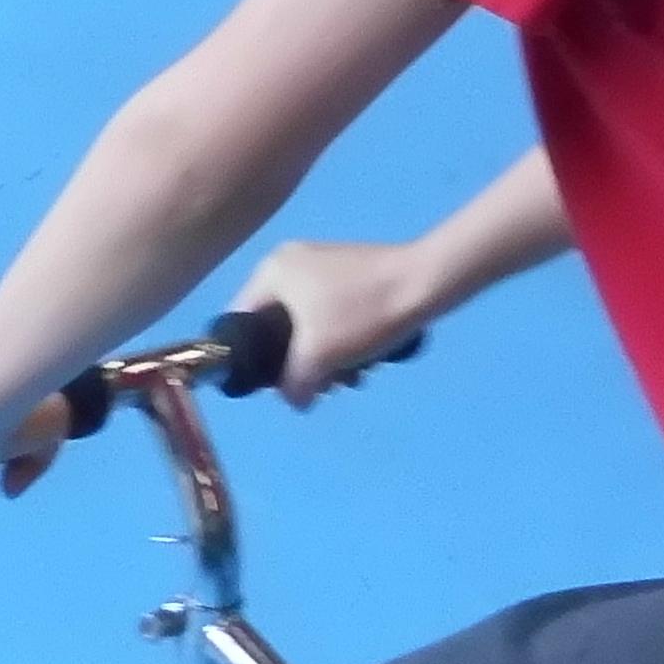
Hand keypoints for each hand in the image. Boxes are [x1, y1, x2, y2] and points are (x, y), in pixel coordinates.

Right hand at [232, 239, 436, 401]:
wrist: (425, 284)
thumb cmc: (361, 314)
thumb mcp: (316, 355)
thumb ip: (292, 383)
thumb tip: (294, 400)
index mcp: (271, 271)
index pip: (239, 320)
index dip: (250, 359)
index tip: (273, 385)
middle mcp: (290, 262)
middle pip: (275, 327)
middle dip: (297, 363)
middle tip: (319, 386)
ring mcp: (323, 267)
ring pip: (308, 327)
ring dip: (324, 359)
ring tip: (348, 379)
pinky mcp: (352, 278)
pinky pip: (331, 318)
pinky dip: (341, 342)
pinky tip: (363, 363)